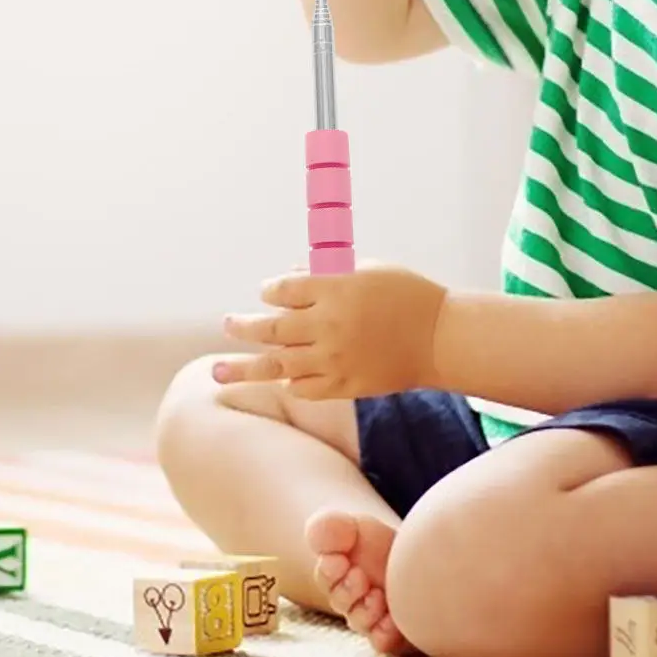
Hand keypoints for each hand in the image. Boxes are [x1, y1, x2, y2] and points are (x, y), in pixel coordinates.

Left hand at [214, 264, 447, 399]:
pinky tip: (280, 377)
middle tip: (228, 324)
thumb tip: (291, 276)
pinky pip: (303, 387)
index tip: (269, 292)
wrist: (439, 338)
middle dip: (243, 326)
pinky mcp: (344, 384)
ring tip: (217, 371)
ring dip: (243, 368)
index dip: (270, 290)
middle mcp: (328, 324)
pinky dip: (289, 381)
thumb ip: (327, 273)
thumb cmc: (407, 295)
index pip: (282, 289)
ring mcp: (334, 358)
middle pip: (270, 327)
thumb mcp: (369, 269)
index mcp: (335, 288)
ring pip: (276, 364)